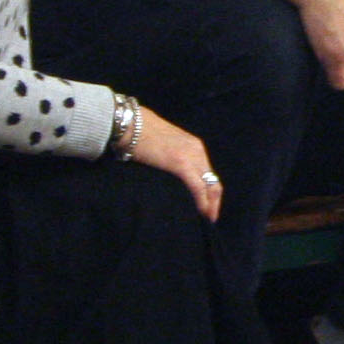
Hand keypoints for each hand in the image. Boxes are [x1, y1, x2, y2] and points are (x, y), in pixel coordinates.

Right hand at [130, 106, 222, 220]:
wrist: (129, 123)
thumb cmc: (140, 132)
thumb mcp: (164, 144)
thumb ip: (172, 156)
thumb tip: (168, 170)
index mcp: (194, 145)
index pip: (208, 172)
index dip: (210, 191)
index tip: (209, 206)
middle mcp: (198, 150)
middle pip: (213, 181)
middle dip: (214, 201)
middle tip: (210, 218)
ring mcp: (191, 156)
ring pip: (210, 186)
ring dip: (210, 204)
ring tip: (207, 219)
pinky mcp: (181, 164)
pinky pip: (198, 187)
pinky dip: (202, 202)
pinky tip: (202, 213)